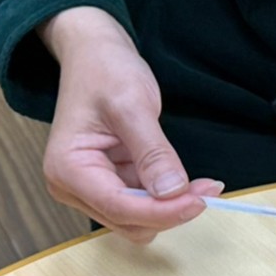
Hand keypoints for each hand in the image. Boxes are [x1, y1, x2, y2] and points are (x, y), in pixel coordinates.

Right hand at [39, 6, 222, 242]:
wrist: (94, 55)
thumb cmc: (104, 71)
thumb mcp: (132, 105)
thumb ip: (152, 152)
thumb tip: (173, 193)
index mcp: (66, 168)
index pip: (119, 207)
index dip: (163, 211)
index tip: (201, 200)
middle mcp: (70, 186)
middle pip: (127, 221)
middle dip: (169, 211)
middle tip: (209, 188)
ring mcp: (88, 189)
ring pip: (136, 220)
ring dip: (169, 208)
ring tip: (200, 184)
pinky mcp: (108, 185)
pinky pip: (140, 206)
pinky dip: (165, 200)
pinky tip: (183, 182)